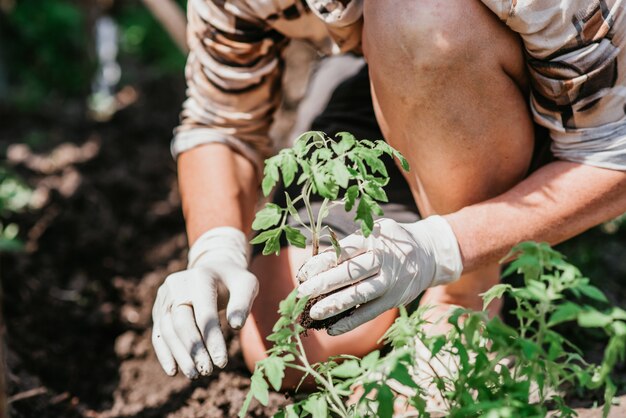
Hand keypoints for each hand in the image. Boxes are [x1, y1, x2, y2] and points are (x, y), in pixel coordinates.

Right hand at [151, 227, 257, 377]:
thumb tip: (236, 326)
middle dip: (194, 350)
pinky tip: (173, 371)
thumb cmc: (234, 281)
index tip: (222, 363)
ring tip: (194, 375)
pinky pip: (158, 333)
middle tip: (207, 371)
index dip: (213, 340)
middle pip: (182, 323)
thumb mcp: (246, 284)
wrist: (213, 269)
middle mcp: (177, 285)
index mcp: (200, 278)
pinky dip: (165, 353)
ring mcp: (165, 297)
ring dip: (180, 355)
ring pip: (167, 330)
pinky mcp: (158, 308)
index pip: (205, 314)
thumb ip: (242, 303)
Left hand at [296, 216, 462, 334]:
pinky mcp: (396, 299)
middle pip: (351, 273)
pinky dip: (351, 322)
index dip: (322, 263)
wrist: (429, 253)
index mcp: (374, 238)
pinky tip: (333, 329)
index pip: (344, 251)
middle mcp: (384, 259)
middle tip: (302, 293)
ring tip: (313, 313)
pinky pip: (371, 313)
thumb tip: (314, 267)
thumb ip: (348, 247)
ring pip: (360, 295)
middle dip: (324, 284)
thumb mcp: (373, 233)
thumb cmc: (389, 242)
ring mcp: (391, 281)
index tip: (303, 273)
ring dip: (335, 305)